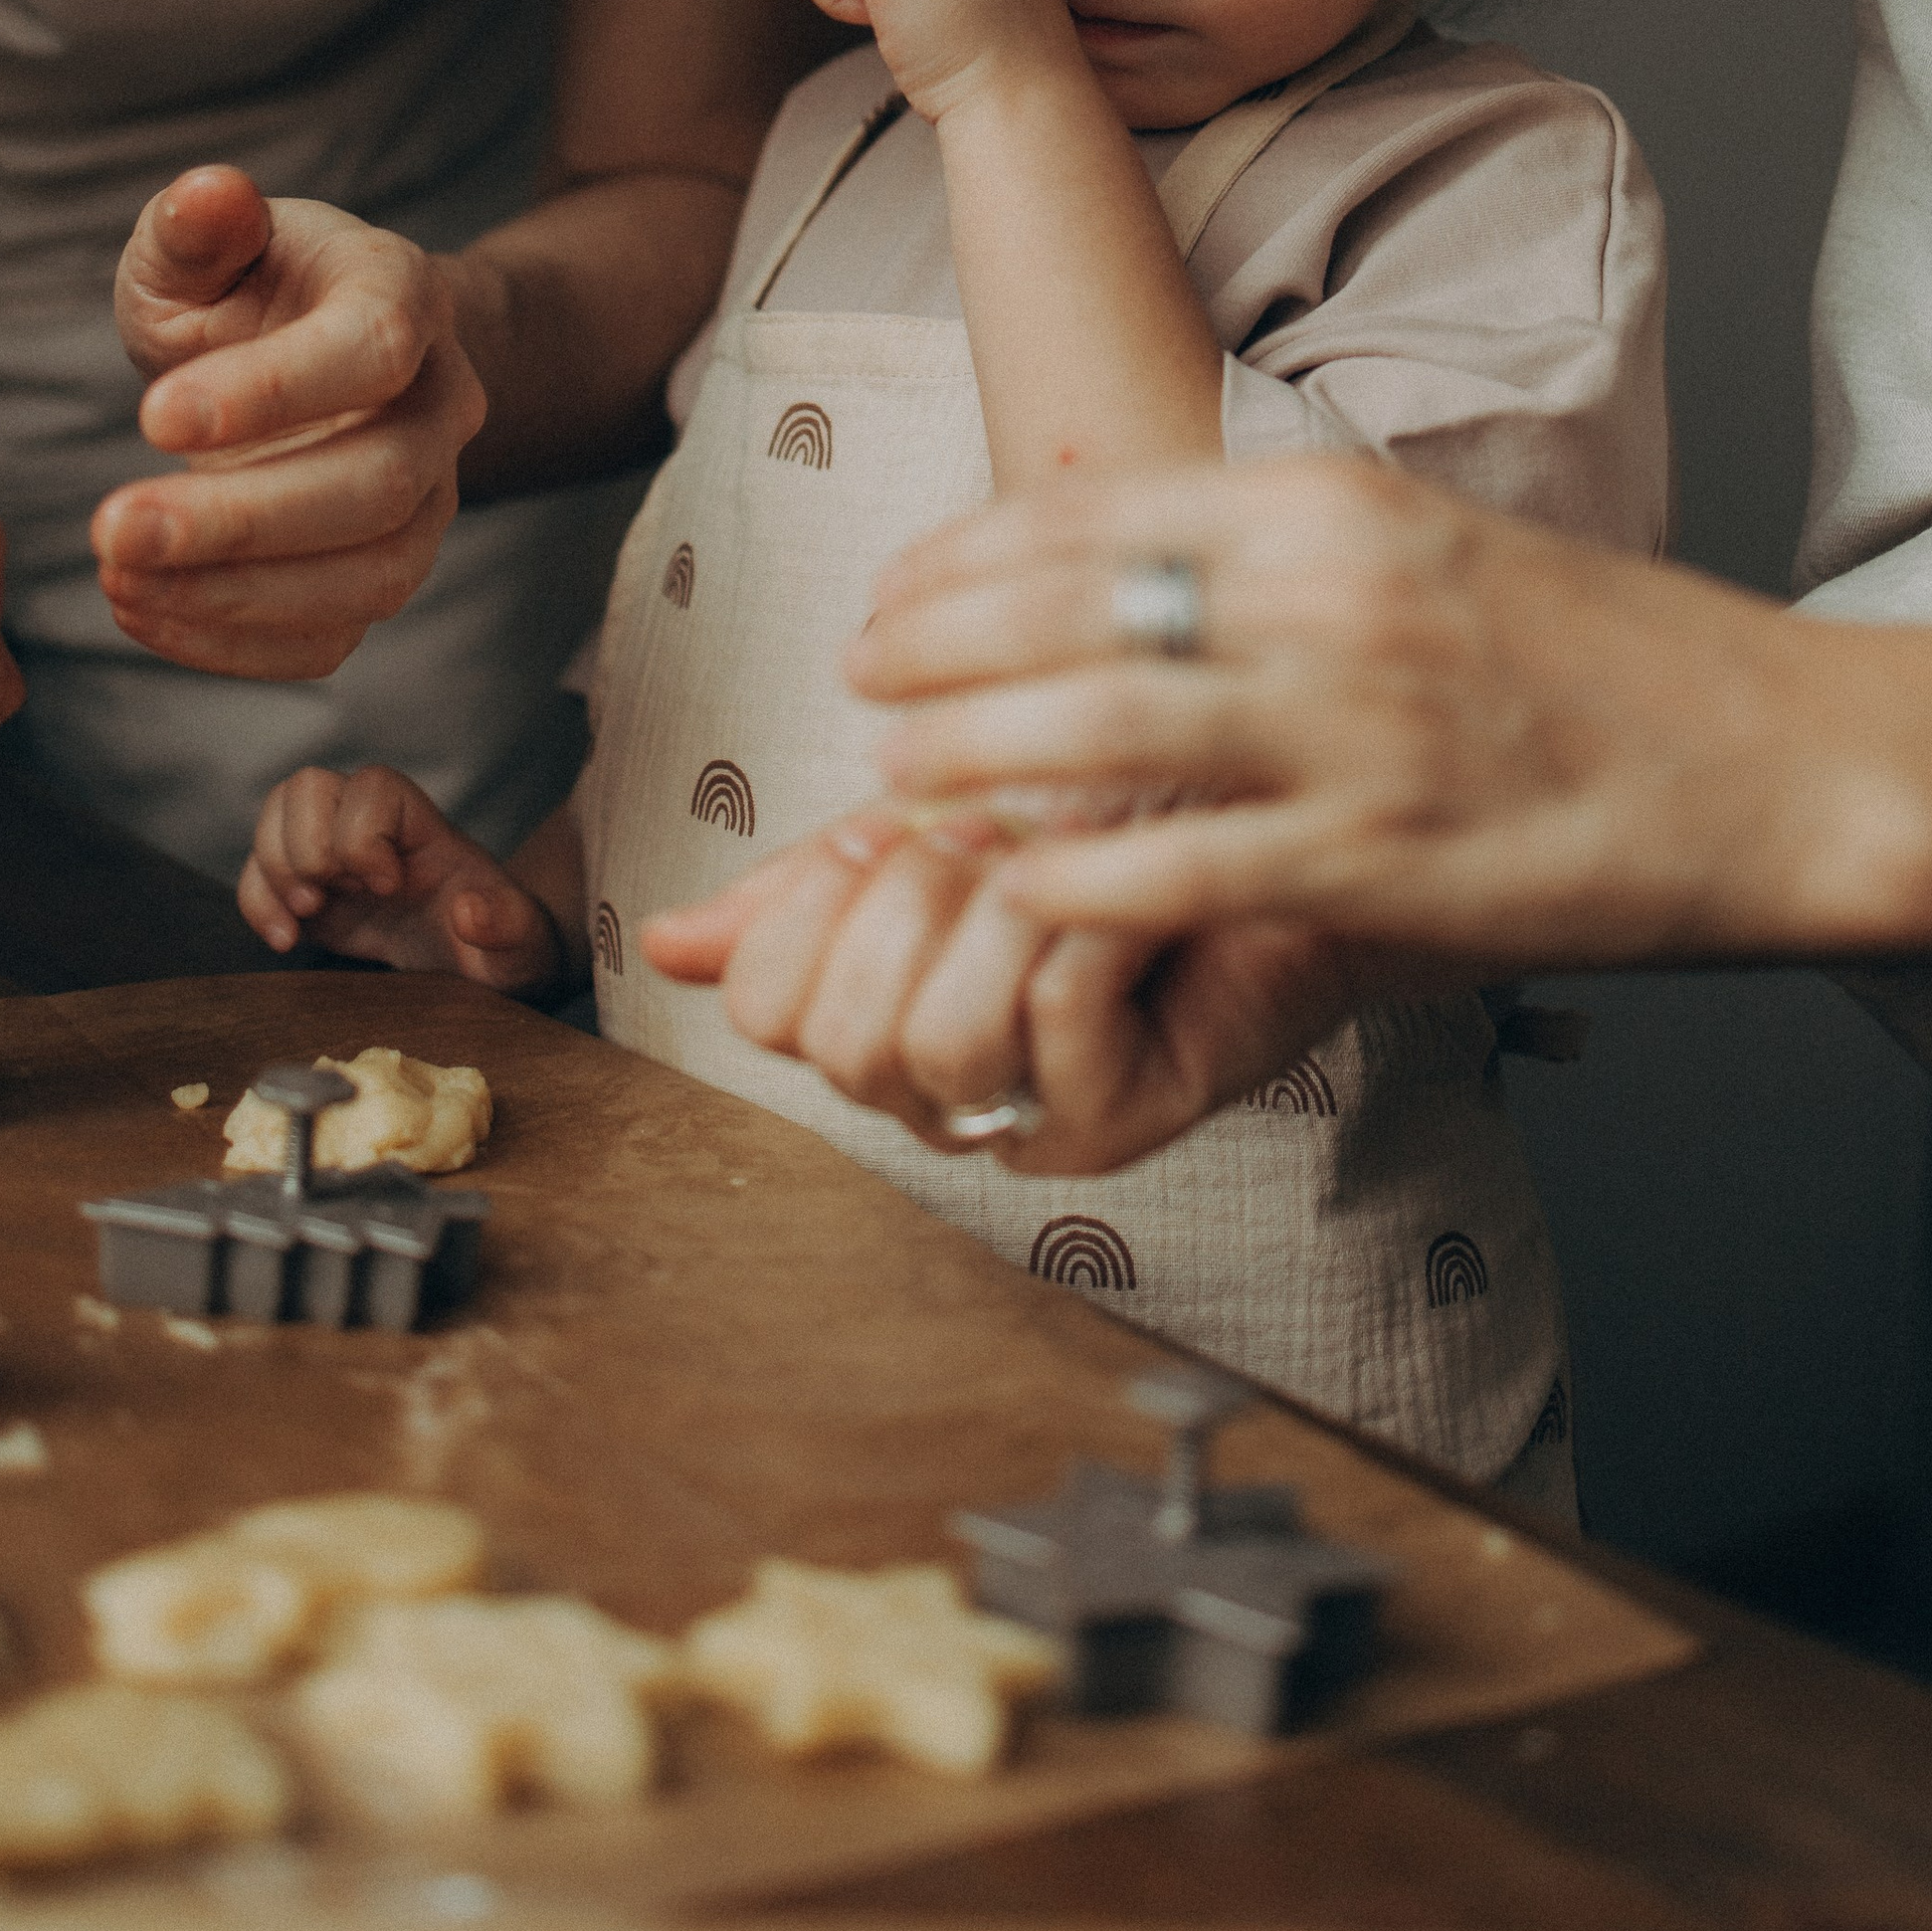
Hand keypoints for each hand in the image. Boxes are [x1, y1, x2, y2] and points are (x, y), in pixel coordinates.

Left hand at [94, 168, 486, 680]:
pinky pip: (337, 636)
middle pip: (381, 484)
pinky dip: (235, 645)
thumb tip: (210, 193)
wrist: (306, 350)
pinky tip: (142, 610)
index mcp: (404, 295)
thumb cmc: (246, 285)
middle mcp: (440, 403)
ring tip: (118, 577)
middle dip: (243, 522)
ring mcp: (427, 499)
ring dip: (238, 596)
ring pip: (377, 575)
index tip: (150, 419)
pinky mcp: (383, 571)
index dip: (272, 392)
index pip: (373, 350)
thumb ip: (197, 224)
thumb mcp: (203, 241)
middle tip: (112, 529)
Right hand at [238, 760, 564, 993]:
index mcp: (423, 827)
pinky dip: (257, 902)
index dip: (363, 833)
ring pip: (274, 815)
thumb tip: (469, 913)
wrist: (481, 967)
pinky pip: (258, 870)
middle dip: (305, 848)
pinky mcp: (309, 890)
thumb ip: (507, 926)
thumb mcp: (520, 945)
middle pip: (308, 787)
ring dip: (273, 869)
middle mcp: (372, 828)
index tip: (387, 888)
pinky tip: (284, 941)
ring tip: (304, 917)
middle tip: (324, 901)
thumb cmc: (503, 948)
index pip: (375, 787)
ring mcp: (335, 856)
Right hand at [642, 805, 1409, 1171]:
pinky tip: (1118, 875)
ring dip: (992, 916)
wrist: (1269, 815)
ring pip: (944, 1045)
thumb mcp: (930, 824)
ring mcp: (1033, 1112)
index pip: (768, 1013)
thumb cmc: (1106, 817)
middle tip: (969, 832)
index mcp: (880, 1017)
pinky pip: (1054, 1022)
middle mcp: (944, 1088)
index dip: (807, 913)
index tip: (873, 834)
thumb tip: (662, 940)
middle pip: (844, 1045)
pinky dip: (1081, 923)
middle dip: (902, 908)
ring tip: (1042, 851)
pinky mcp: (1129, 1114)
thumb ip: (805, 883)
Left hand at [844, 454, 1931, 973]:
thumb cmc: (1608, 663)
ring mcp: (1352, 729)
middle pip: (1056, 610)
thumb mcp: (1428, 552)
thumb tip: (1132, 576)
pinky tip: (1011, 890)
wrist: (1789, 761)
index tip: (891, 591)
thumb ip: (1283, 558)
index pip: (1083, 509)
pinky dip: (1072, 879)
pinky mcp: (1382, 859)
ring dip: (965, 761)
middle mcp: (1326, 594)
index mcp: (1332, 500)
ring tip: (897, 784)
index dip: (957, 558)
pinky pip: (1175, 869)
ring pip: (1090, 735)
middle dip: (929, 651)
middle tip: (856, 687)